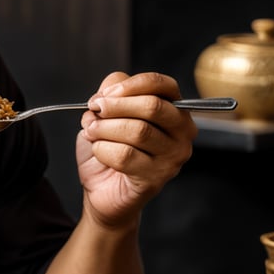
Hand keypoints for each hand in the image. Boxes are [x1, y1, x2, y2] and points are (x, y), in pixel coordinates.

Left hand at [75, 71, 196, 225]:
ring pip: (138, 131)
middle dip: (115, 106)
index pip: (162, 85)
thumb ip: (111, 92)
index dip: (131, 84)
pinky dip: (102, 149)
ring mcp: (173, 157)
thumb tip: (109, 90)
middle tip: (95, 110)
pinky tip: (100, 152)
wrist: (102, 189)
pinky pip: (125, 156)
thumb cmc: (109, 148)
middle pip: (152, 106)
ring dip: (105, 129)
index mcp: (174, 109)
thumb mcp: (106, 111)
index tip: (105, 94)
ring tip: (91, 132)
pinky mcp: (156, 178)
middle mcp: (182, 133)